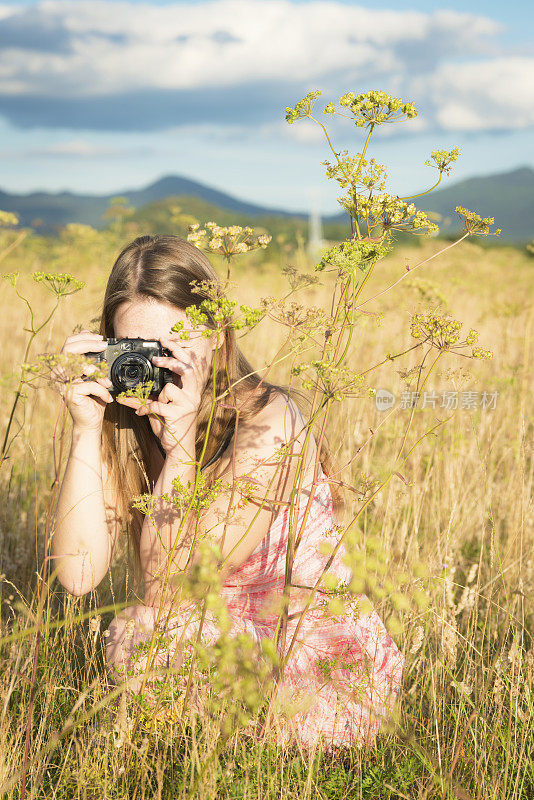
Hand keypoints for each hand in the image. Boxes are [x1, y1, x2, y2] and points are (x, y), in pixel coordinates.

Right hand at [50, 330, 113, 431]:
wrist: (91, 421)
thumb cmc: (94, 398)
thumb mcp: (96, 376)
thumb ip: (94, 360)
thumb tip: (99, 342)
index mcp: (64, 365)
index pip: (69, 343)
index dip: (83, 337)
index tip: (100, 338)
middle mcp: (59, 372)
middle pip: (69, 349)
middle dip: (88, 344)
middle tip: (103, 346)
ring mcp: (62, 383)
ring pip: (78, 365)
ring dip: (97, 371)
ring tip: (108, 382)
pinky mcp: (69, 393)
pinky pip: (89, 385)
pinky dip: (102, 391)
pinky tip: (107, 398)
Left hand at [116, 334, 210, 456]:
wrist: (178, 447)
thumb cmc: (170, 425)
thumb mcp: (159, 407)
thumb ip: (147, 396)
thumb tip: (125, 392)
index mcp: (190, 389)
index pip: (189, 363)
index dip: (179, 350)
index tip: (165, 340)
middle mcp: (192, 395)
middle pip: (188, 369)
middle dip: (172, 359)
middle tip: (157, 357)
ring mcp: (187, 405)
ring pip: (171, 387)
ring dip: (158, 392)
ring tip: (153, 401)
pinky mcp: (177, 415)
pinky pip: (158, 405)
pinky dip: (144, 407)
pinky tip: (139, 411)